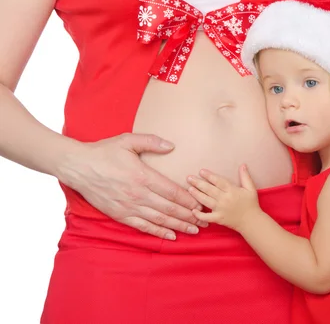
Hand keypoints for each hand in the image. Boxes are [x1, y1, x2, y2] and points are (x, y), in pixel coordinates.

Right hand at [58, 133, 204, 239]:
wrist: (77, 167)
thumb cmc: (104, 152)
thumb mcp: (128, 140)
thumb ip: (151, 142)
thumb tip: (172, 146)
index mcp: (142, 176)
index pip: (172, 192)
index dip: (189, 200)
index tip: (202, 204)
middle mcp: (137, 194)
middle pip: (170, 208)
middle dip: (190, 216)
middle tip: (206, 221)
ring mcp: (128, 206)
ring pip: (159, 220)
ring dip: (179, 226)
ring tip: (195, 230)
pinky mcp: (120, 214)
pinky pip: (143, 226)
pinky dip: (158, 232)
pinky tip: (171, 236)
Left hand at [187, 164, 260, 231]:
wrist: (252, 222)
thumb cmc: (251, 204)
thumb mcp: (251, 189)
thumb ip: (245, 176)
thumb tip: (243, 165)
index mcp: (232, 191)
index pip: (218, 181)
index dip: (209, 176)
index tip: (201, 171)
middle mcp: (224, 199)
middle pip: (209, 190)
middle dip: (198, 183)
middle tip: (189, 178)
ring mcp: (220, 210)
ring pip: (206, 201)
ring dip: (196, 195)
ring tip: (189, 189)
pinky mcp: (218, 219)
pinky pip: (207, 217)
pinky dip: (199, 215)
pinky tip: (193, 210)